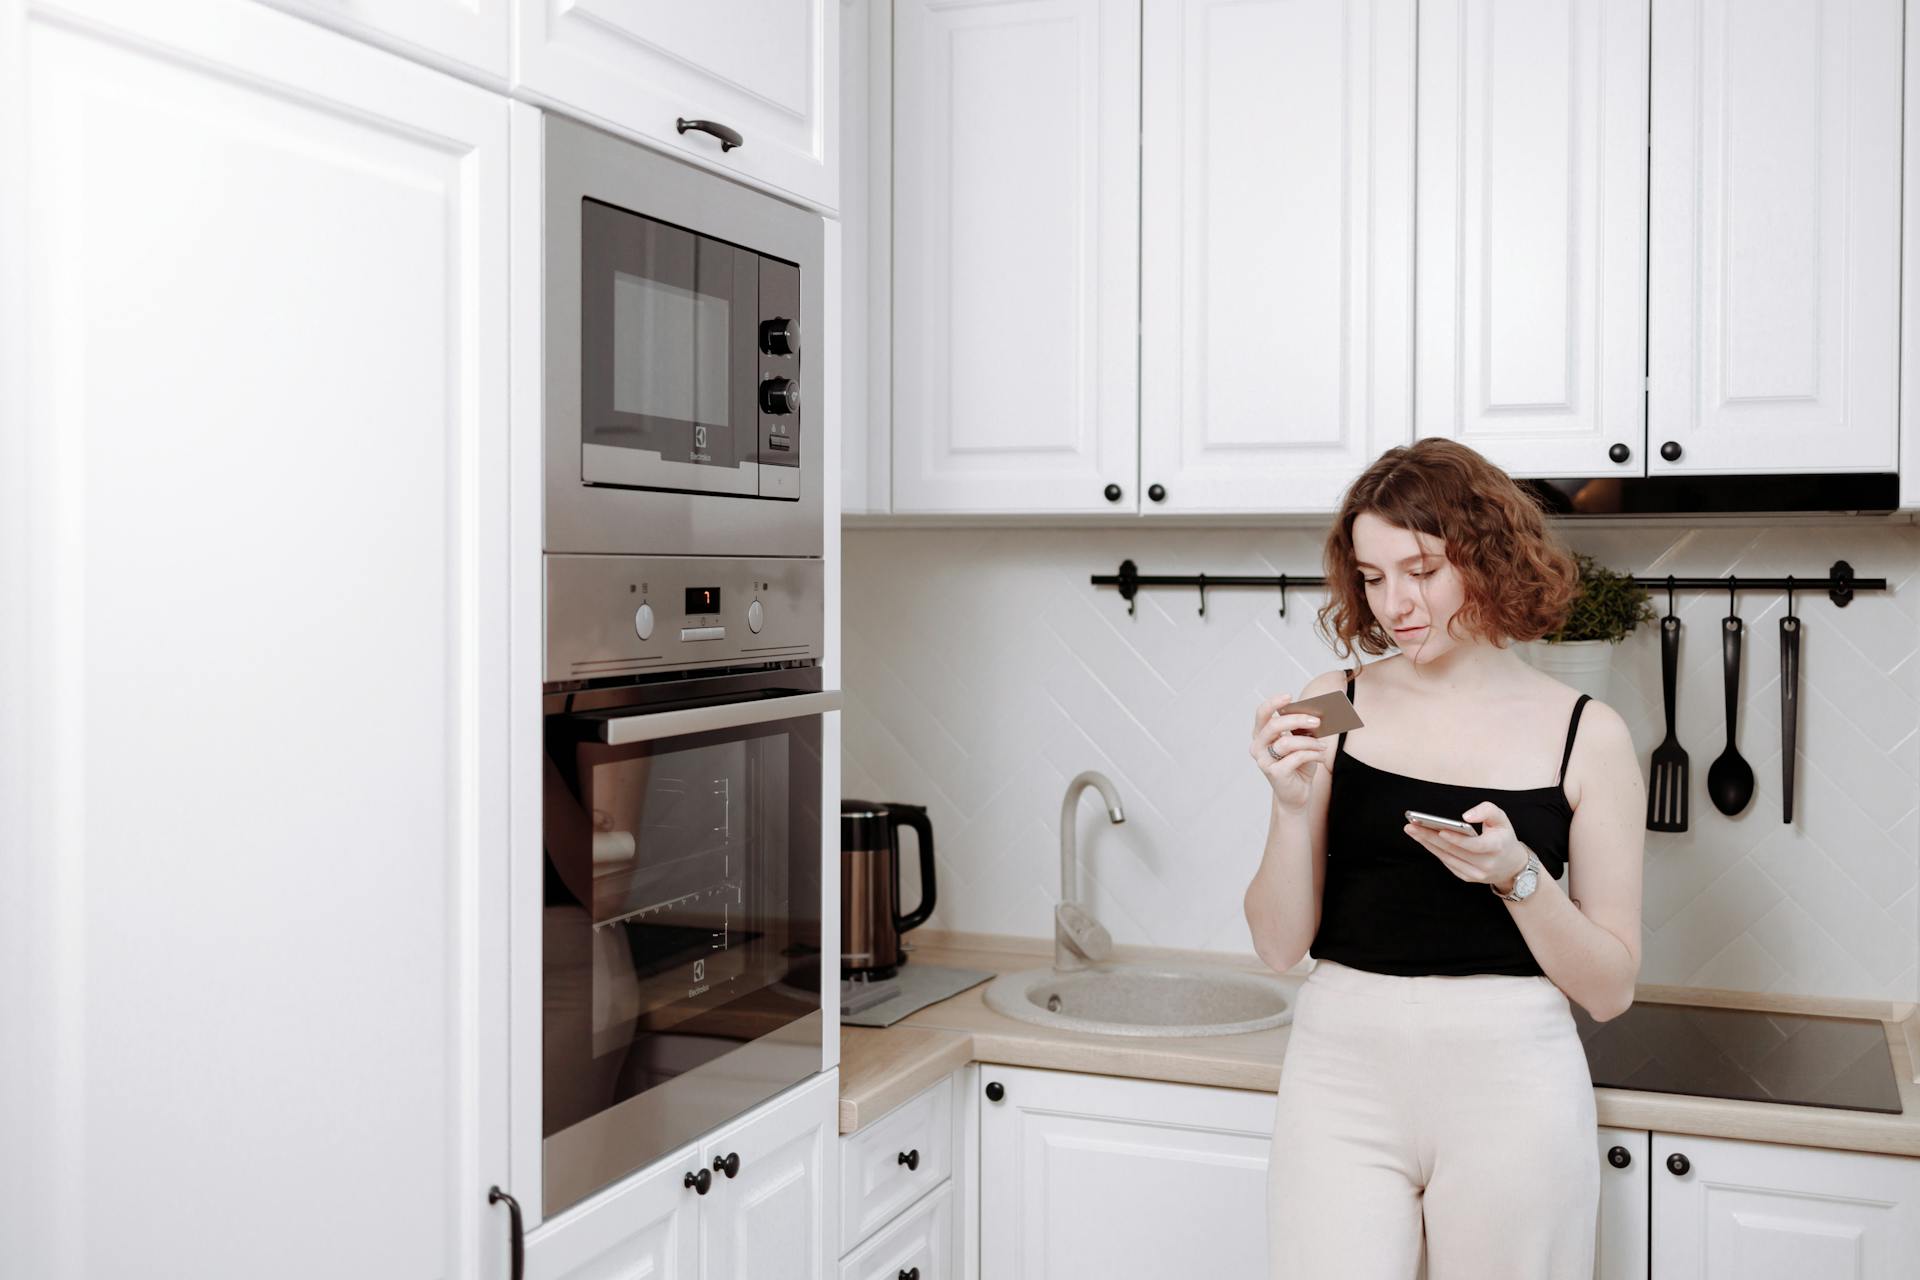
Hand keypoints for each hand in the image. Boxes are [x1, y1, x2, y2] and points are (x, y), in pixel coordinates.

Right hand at [1250, 693, 1334, 814]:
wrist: (1297, 795)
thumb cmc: (1298, 766)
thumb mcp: (1301, 743)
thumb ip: (1302, 730)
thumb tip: (1315, 716)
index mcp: (1261, 735)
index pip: (1262, 714)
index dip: (1273, 703)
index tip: (1289, 696)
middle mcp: (1258, 746)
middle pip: (1274, 725)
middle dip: (1297, 720)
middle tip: (1317, 720)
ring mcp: (1264, 761)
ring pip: (1286, 742)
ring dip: (1309, 741)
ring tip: (1322, 745)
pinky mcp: (1275, 773)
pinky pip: (1296, 757)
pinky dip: (1312, 754)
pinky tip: (1321, 756)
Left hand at [1401, 800, 1530, 892]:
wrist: (1511, 866)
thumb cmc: (1503, 837)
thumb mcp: (1502, 819)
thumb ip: (1486, 810)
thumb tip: (1465, 816)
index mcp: (1497, 847)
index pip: (1474, 845)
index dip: (1457, 839)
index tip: (1440, 830)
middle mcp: (1486, 864)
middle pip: (1454, 851)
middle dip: (1430, 837)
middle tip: (1411, 825)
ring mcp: (1476, 874)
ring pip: (1447, 857)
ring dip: (1427, 843)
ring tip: (1412, 829)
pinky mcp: (1467, 877)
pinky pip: (1447, 862)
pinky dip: (1434, 850)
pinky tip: (1422, 839)